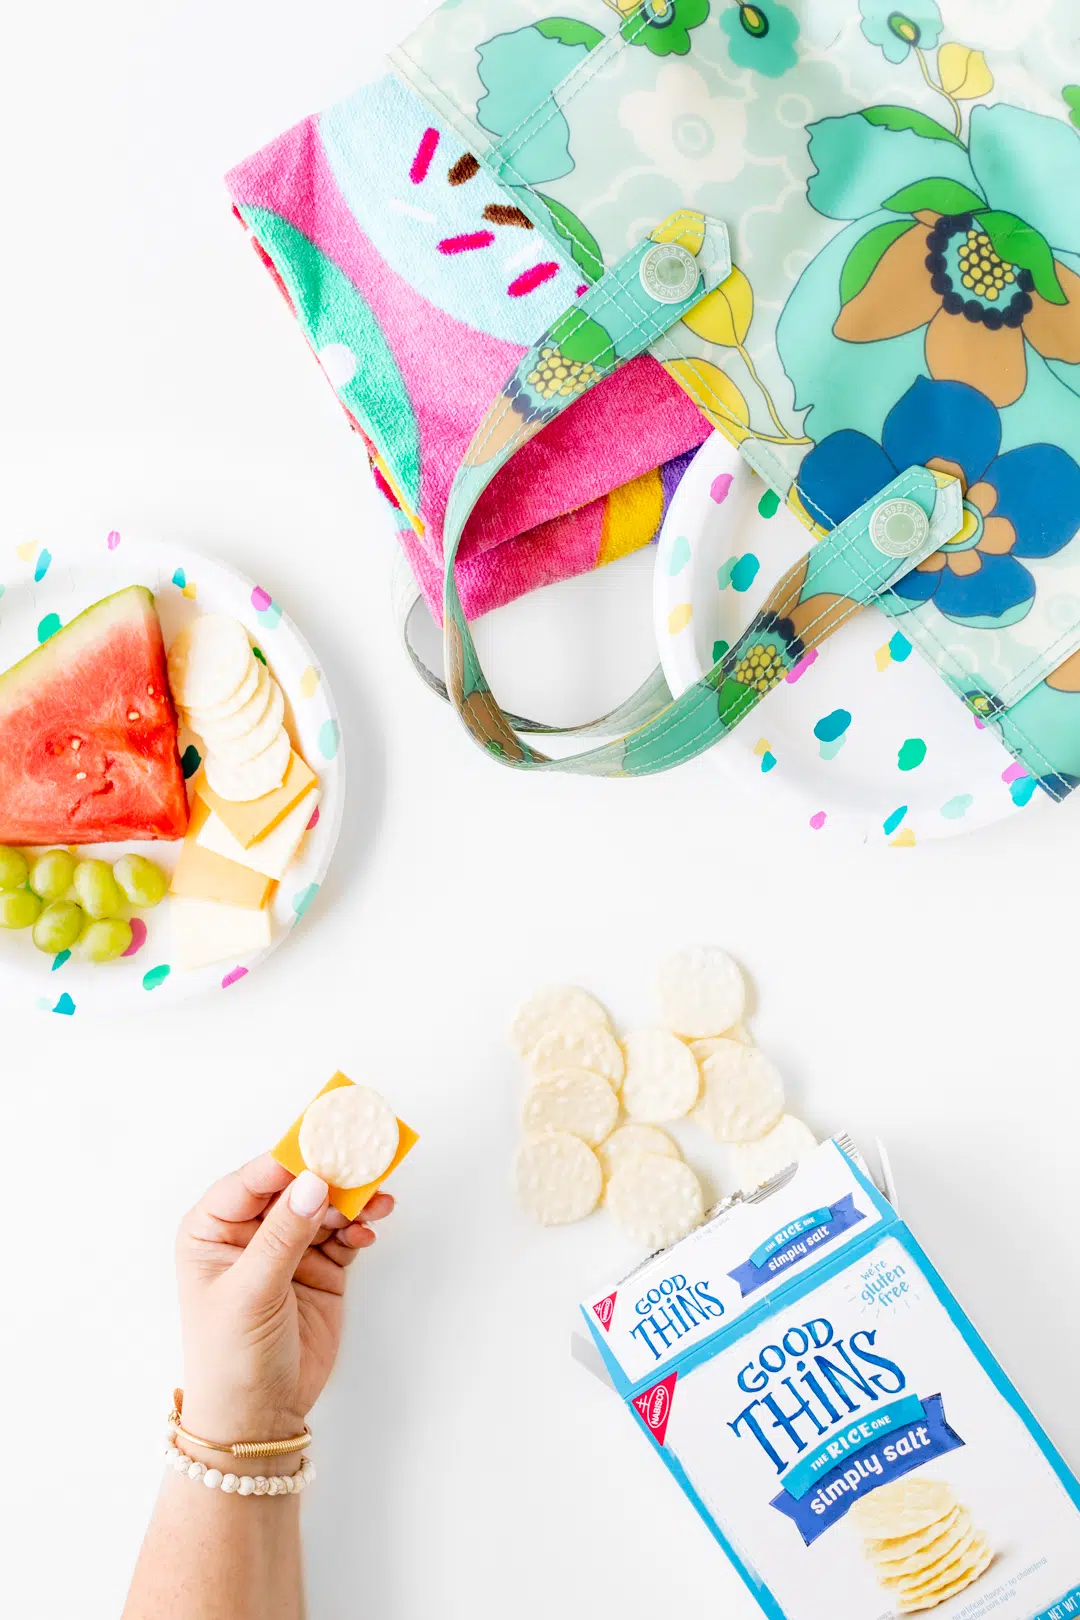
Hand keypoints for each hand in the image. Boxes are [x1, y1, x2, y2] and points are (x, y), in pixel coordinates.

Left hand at [175, 1156, 393, 1450]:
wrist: (258, 1420)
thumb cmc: (230, 1358)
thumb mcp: (251, 1293)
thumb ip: (283, 1235)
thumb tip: (313, 1182)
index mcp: (212, 1228)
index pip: (252, 1179)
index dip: (288, 1159)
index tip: (325, 1144)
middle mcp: (249, 1231)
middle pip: (294, 1185)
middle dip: (329, 1174)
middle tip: (364, 1159)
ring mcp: (287, 1249)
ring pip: (324, 1205)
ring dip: (351, 1200)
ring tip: (376, 1200)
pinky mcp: (319, 1268)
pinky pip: (343, 1232)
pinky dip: (359, 1226)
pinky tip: (369, 1228)